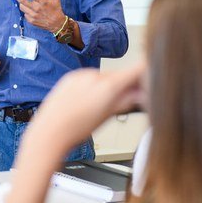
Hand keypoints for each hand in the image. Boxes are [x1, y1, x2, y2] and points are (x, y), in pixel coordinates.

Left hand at [12, 0, 65, 32]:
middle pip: (23, 1)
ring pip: (22, 8)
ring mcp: (33, 15)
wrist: (57, 24)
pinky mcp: (32, 21)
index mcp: (43, 2)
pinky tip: (28, 10)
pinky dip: (26, 11)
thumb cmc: (56, 10)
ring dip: (21, 4)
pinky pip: (25, 14)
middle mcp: (37, 9)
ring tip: (22, 2)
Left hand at [27, 63, 145, 152]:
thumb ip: (126, 102)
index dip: (146, 71)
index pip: (135, 70)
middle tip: (128, 101)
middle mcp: (95, 75)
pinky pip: (88, 78)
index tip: (152, 74)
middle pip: (119, 75)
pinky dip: (93, 87)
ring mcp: (81, 75)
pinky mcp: (70, 77)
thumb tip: (141, 95)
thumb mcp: (107, 117)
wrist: (49, 132)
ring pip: (104, 77)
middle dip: (125, 86)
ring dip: (108, 87)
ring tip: (99, 107)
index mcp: (108, 86)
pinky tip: (87, 102)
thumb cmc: (76, 130)